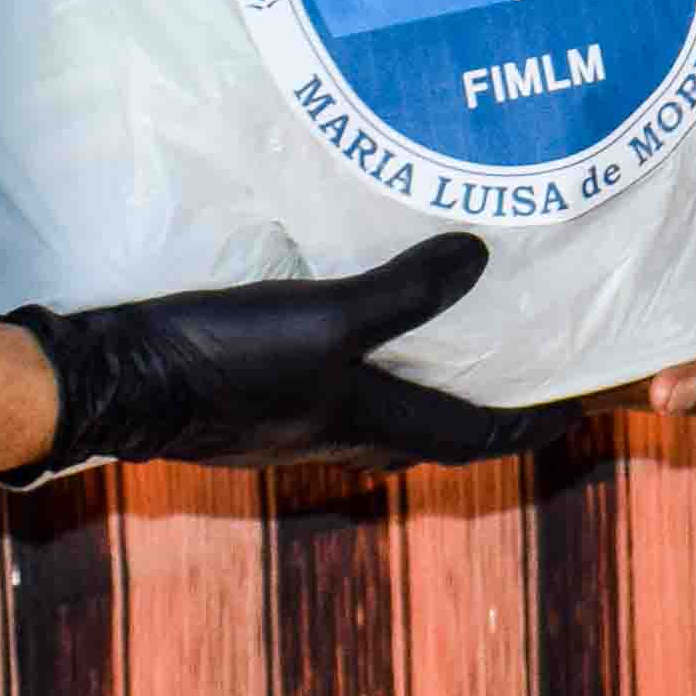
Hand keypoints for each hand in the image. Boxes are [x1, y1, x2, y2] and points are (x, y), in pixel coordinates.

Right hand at [3, 234, 580, 477]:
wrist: (117, 384)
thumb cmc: (227, 359)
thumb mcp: (324, 317)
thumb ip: (404, 292)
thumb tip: (481, 256)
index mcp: (370, 425)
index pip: (475, 438)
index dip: (531, 426)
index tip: (578, 410)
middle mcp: (339, 438)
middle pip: (431, 437)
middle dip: (481, 413)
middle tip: (519, 374)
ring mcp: (292, 427)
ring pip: (380, 419)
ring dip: (420, 392)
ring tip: (446, 346)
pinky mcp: (252, 406)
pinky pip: (332, 397)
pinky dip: (365, 373)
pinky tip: (350, 336)